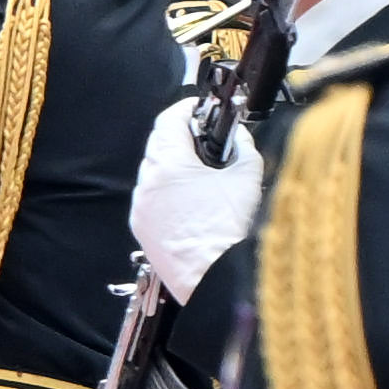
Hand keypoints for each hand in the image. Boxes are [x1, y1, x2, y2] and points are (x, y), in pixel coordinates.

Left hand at [124, 91, 263, 296]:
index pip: (168, 119)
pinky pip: (150, 196)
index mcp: (170, 165)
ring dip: (172, 163)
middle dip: (181, 134)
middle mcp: (148, 183)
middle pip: (158, 142)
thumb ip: (243, 147)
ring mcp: (142, 206)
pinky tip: (190, 198)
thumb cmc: (229, 233)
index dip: (186, 109)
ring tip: (200, 171)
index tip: (200, 109)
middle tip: (206, 137)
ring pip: (152, 170)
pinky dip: (166, 189)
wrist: (214, 278)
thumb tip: (239, 135)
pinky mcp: (141, 225)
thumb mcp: (247, 179)